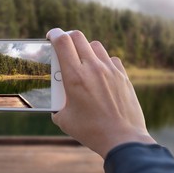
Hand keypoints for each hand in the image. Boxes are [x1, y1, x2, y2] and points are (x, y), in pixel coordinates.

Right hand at [47, 28, 155, 158]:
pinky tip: (101, 73)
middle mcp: (92, 68)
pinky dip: (103, 61)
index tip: (51, 36)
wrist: (122, 138)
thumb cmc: (91, 131)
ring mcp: (110, 70)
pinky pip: (111, 59)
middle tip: (64, 47)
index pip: (62, 41)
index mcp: (74, 77)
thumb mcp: (65, 120)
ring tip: (83, 62)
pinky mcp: (122, 76)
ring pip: (95, 45)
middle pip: (77, 36)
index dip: (54, 34)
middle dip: (67, 38)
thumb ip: (57, 106)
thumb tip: (57, 103)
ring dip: (86, 49)